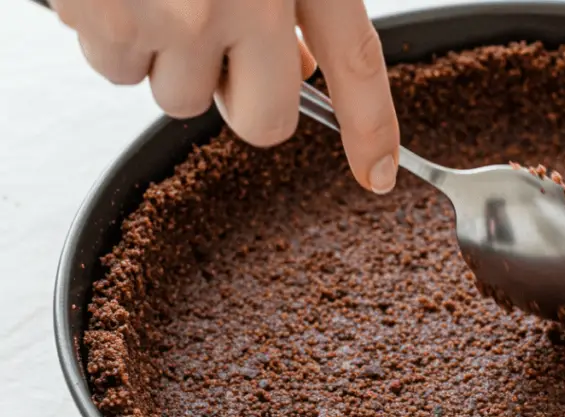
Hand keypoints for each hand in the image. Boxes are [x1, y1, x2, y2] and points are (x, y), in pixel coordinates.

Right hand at [52, 0, 399, 193]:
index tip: (379, 172)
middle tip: (219, 48)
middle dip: (244, 98)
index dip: (371, 128)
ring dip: (169, 60)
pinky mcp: (106, 20)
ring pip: (179, 97)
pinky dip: (111, 38)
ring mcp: (174, 14)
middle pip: (263, 120)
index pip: (356, 62)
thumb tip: (297, 64)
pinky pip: (115, 70)